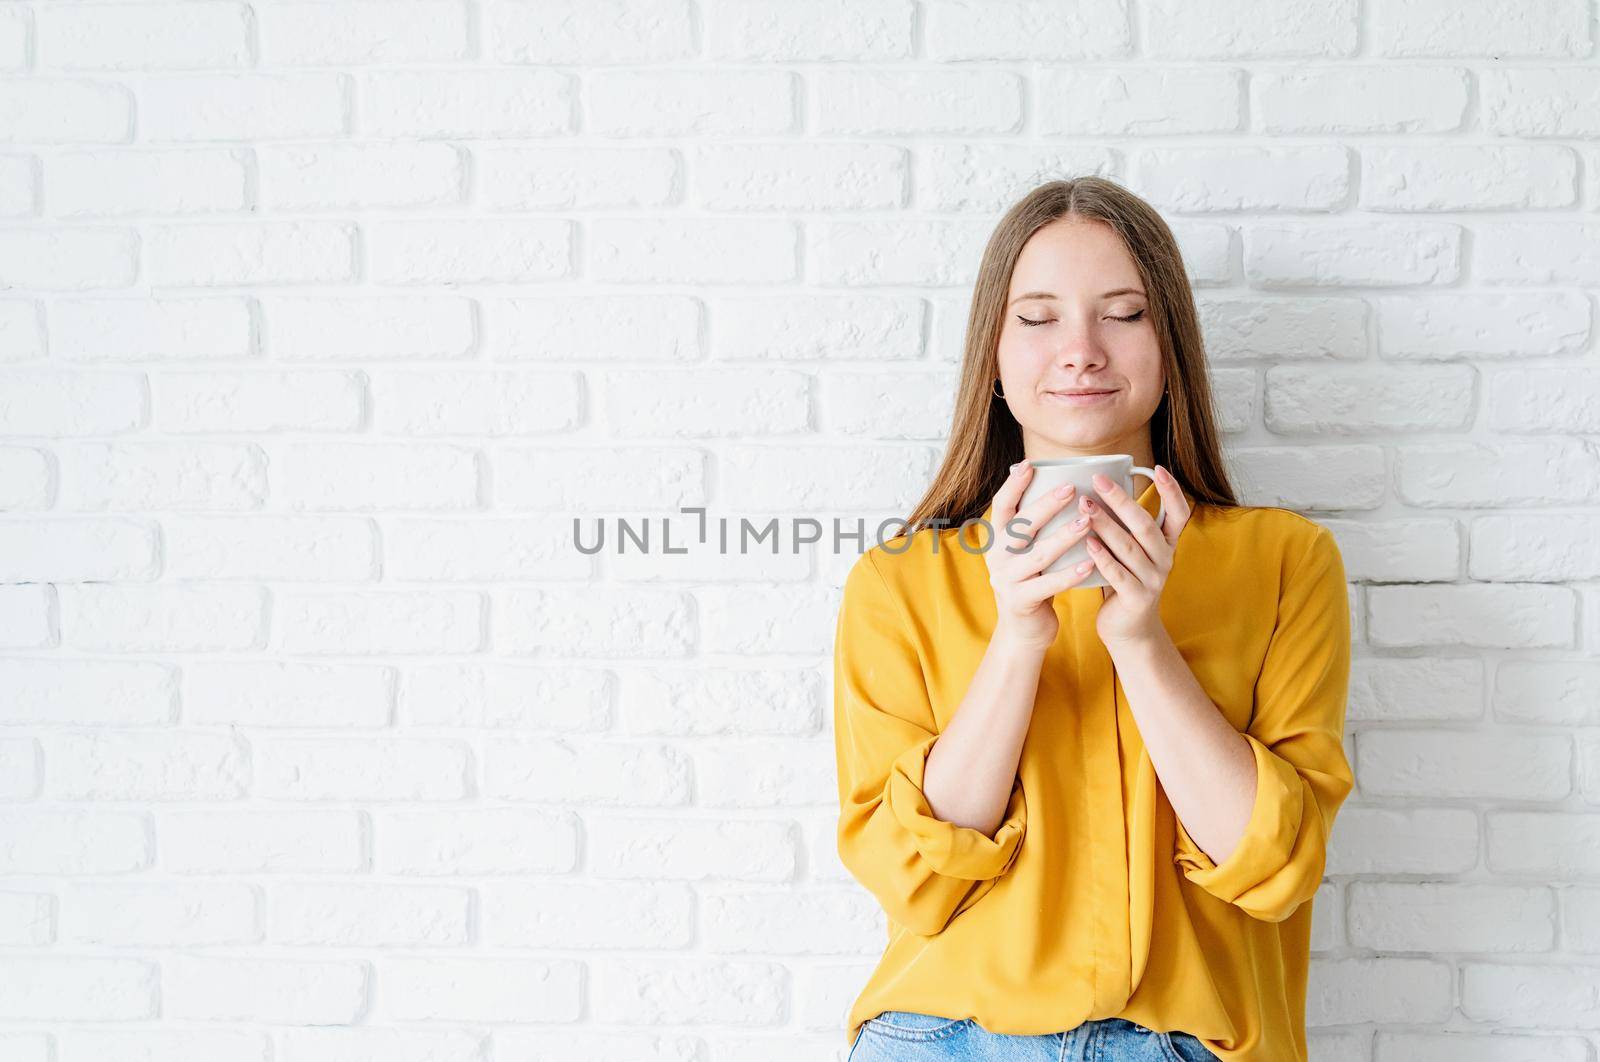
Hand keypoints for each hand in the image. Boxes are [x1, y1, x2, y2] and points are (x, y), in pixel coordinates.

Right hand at [984, 461, 1100, 651]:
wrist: (1024, 629)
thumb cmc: (1034, 581)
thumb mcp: (1027, 552)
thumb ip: (1036, 527)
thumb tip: (1062, 485)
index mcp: (998, 540)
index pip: (1001, 507)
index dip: (1013, 485)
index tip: (1029, 464)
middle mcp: (998, 557)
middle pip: (1021, 527)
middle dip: (1046, 506)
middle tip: (1071, 489)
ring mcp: (1007, 580)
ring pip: (1038, 555)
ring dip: (1064, 537)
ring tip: (1088, 522)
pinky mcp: (1021, 601)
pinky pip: (1048, 585)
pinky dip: (1069, 574)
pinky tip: (1089, 563)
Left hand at [1078, 466, 1192, 646]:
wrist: (1129, 630)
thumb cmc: (1124, 581)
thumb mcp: (1132, 552)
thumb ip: (1126, 527)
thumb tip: (1102, 487)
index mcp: (1167, 545)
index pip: (1179, 513)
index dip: (1172, 491)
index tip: (1157, 468)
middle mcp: (1165, 560)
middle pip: (1145, 525)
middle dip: (1121, 500)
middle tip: (1099, 480)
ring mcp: (1153, 580)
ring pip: (1129, 547)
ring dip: (1105, 524)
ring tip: (1084, 505)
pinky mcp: (1136, 598)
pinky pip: (1118, 574)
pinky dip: (1102, 557)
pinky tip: (1087, 542)